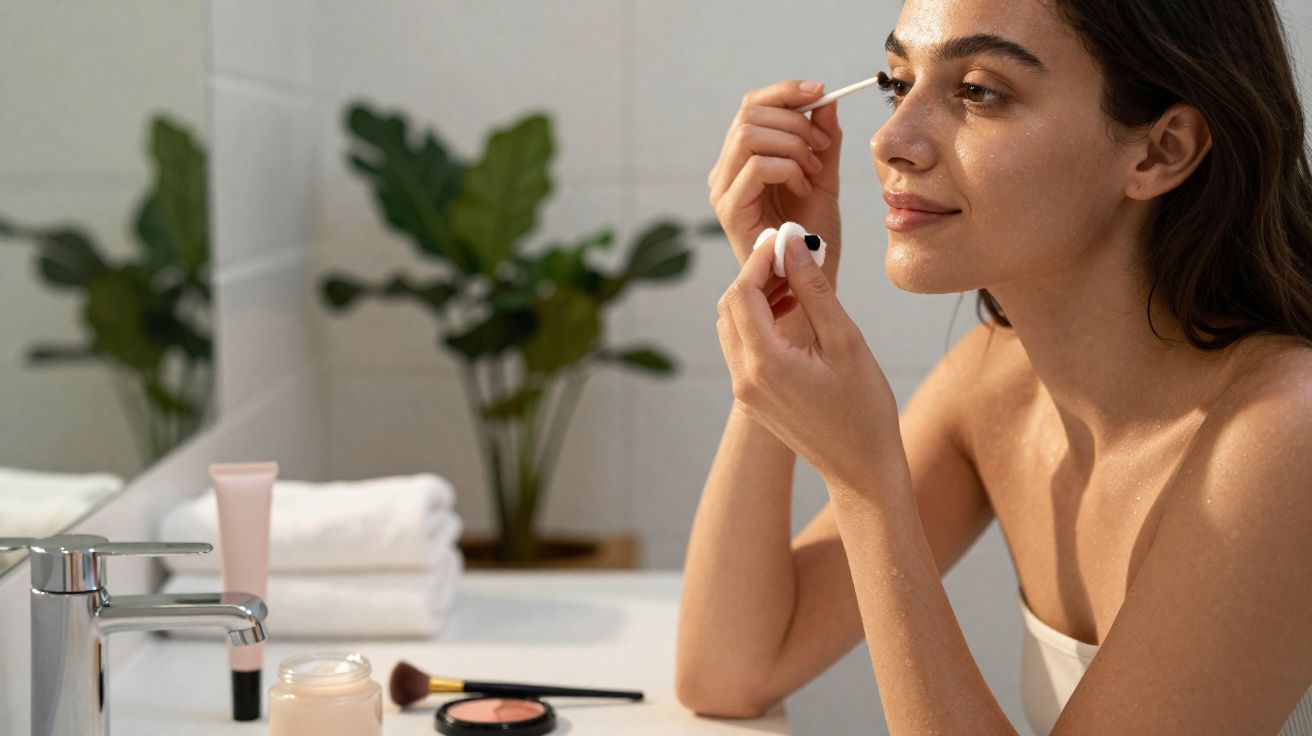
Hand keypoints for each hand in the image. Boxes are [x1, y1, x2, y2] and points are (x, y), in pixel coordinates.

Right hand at [707, 79, 843, 346]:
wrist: (809, 288)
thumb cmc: (814, 240)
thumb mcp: (825, 178)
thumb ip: (824, 141)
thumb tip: (825, 99)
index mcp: (743, 159)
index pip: (754, 105)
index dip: (786, 92)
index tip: (822, 91)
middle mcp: (726, 171)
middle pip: (750, 113)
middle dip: (796, 121)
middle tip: (823, 148)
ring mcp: (723, 190)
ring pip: (750, 133)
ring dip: (792, 144)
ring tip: (813, 171)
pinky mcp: (729, 210)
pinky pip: (756, 166)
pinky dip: (788, 168)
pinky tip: (804, 188)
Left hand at [715, 233, 900, 492]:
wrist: (862, 471)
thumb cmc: (865, 408)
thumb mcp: (845, 341)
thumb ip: (814, 290)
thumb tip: (794, 244)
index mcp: (765, 362)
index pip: (742, 292)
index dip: (760, 258)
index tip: (786, 236)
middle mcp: (743, 378)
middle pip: (729, 306)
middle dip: (756, 275)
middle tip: (792, 255)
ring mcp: (744, 391)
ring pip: (731, 326)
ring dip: (755, 298)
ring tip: (796, 284)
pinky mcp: (751, 399)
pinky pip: (740, 348)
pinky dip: (758, 323)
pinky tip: (792, 315)